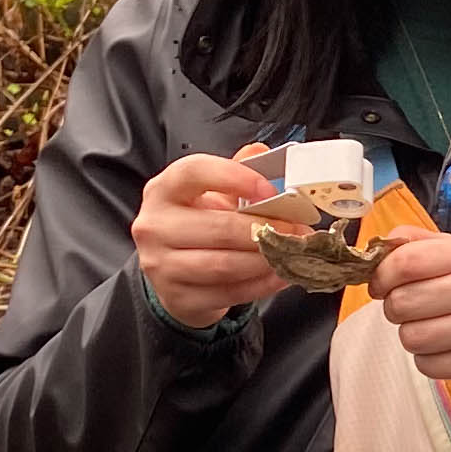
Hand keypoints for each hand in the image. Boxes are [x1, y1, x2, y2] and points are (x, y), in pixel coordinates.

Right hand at [135, 147, 279, 327]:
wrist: (175, 273)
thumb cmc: (198, 226)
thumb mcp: (212, 194)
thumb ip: (236, 172)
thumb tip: (260, 153)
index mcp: (163, 190)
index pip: (194, 172)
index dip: (235, 177)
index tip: (270, 189)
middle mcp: (155, 226)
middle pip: (218, 227)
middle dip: (265, 229)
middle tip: (296, 229)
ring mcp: (161, 266)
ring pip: (224, 264)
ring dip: (265, 260)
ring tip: (290, 252)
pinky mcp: (178, 298)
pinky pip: (229, 293)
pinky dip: (261, 284)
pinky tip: (280, 274)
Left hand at [372, 230, 450, 386]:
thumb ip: (414, 243)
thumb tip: (374, 254)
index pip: (406, 263)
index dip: (381, 276)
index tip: (380, 285)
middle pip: (403, 303)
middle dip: (394, 307)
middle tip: (408, 307)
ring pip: (412, 338)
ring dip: (410, 335)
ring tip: (427, 326)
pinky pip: (428, 365)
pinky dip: (426, 359)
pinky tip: (442, 346)